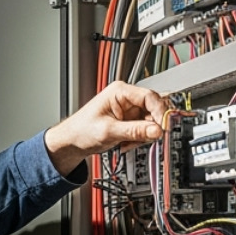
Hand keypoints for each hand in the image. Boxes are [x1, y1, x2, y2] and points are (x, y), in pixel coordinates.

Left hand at [44, 80, 167, 175]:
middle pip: (154, 109)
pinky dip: (140, 139)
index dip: (160, 112)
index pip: (150, 97)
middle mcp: (127, 98)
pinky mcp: (131, 121)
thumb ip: (134, 131)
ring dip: (144, 135)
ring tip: (128, 142)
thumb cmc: (81, 130)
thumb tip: (157, 130)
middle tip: (147, 138)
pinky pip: (145, 130)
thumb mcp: (108, 131)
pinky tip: (127, 143)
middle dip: (151, 126)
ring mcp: (130, 110)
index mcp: (120, 91)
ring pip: (152, 121)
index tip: (164, 127)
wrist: (72, 142)